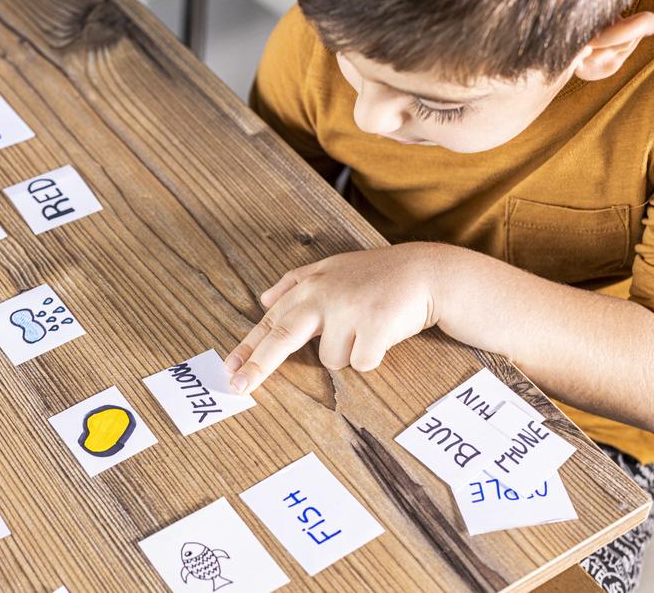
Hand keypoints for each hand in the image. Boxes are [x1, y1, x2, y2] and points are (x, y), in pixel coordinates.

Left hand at [225, 242, 447, 393]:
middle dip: (258, 365)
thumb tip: (262, 299)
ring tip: (366, 328)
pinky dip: (372, 356)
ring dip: (349, 352)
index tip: (228, 368)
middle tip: (238, 387)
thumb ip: (295, 282)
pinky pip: (361, 363)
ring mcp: (349, 309)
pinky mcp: (374, 324)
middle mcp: (324, 295)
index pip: (272, 320)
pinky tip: (383, 334)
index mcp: (310, 285)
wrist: (426, 272)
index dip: (249, 346)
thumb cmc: (377, 275)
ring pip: (332, 359)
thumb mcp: (333, 268)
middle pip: (282, 336)